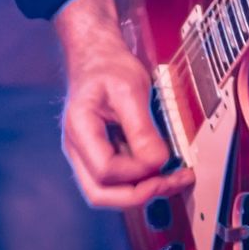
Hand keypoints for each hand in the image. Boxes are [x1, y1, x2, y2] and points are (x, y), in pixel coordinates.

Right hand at [52, 0, 194, 208]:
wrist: (96, 54)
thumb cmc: (107, 66)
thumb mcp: (129, 89)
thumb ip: (142, 128)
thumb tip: (159, 162)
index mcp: (79, 128)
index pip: (105, 171)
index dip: (137, 173)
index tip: (163, 161)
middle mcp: (77, 147)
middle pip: (99, 193)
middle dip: (137, 195)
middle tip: (169, 183)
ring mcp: (85, 152)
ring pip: (106, 191)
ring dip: (139, 192)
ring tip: (172, 180)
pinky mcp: (99, 152)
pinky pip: (115, 179)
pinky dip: (138, 180)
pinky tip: (162, 170)